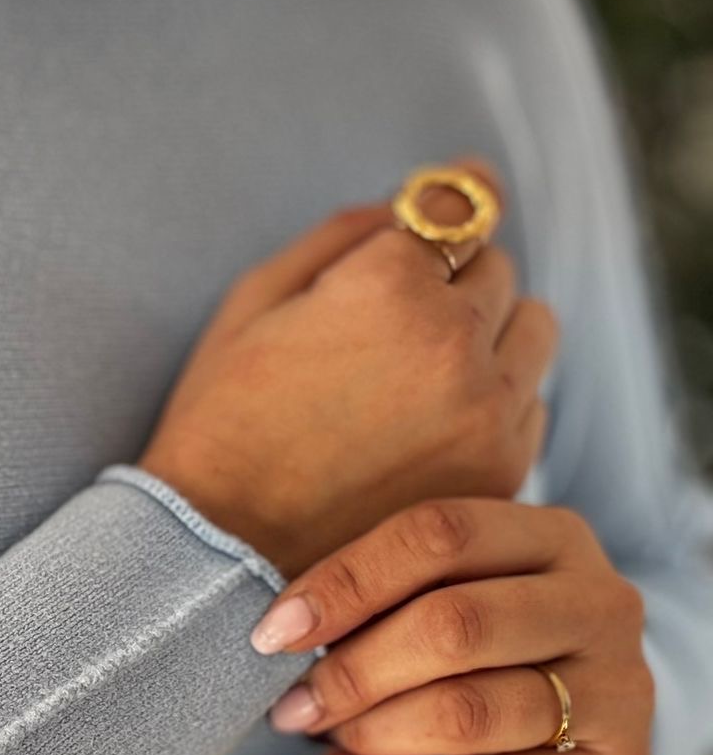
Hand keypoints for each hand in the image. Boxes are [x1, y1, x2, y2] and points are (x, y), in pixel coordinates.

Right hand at [137, 157, 557, 579]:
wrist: (221, 558)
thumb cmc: (221, 424)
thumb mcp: (255, 301)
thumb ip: (342, 233)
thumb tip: (416, 197)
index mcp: (389, 283)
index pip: (456, 206)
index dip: (437, 214)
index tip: (442, 212)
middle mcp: (454, 338)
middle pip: (496, 266)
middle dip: (450, 282)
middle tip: (388, 330)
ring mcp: (486, 409)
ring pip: (533, 328)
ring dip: (491, 334)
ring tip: (422, 378)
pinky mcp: (501, 470)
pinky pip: (532, 402)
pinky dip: (495, 402)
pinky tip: (429, 431)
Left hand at [251, 498, 653, 754]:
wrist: (586, 710)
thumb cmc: (484, 637)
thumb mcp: (448, 586)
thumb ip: (383, 588)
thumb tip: (277, 628)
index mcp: (554, 535)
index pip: (440, 536)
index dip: (347, 581)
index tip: (272, 632)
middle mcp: (601, 604)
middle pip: (456, 626)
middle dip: (353, 671)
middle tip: (289, 705)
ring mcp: (620, 689)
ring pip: (470, 712)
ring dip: (370, 733)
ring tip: (313, 740)